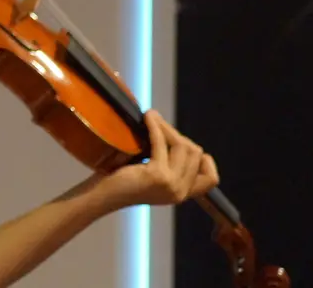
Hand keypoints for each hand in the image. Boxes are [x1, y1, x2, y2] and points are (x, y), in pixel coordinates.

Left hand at [95, 110, 219, 209]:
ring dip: (167, 127)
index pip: (211, 179)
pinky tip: (148, 117)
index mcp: (181, 195)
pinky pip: (161, 142)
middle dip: (177, 135)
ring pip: (182, 146)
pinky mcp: (157, 176)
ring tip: (152, 118)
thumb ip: (169, 165)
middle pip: (195, 154)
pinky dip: (155, 126)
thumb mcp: (153, 176)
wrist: (101, 196)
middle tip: (159, 125)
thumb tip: (175, 134)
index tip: (187, 145)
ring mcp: (170, 185)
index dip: (205, 160)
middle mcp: (179, 193)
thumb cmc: (121, 182)